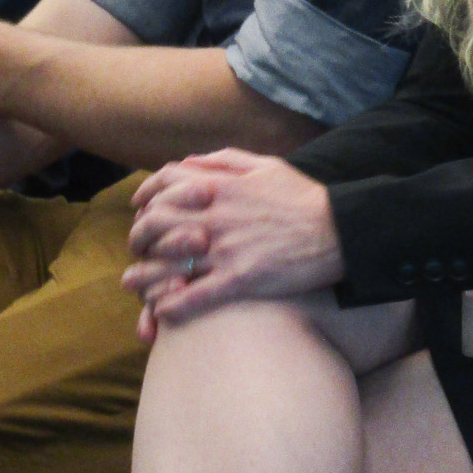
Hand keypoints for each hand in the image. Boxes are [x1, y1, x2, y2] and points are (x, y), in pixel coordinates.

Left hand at [121, 149, 342, 327]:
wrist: (339, 230)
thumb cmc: (304, 197)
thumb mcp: (265, 165)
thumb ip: (224, 160)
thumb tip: (190, 163)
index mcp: (220, 185)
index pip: (165, 184)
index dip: (145, 194)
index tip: (139, 206)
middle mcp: (216, 215)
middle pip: (156, 223)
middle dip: (139, 236)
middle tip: (137, 248)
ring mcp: (225, 249)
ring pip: (168, 263)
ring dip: (144, 276)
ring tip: (134, 284)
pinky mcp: (239, 279)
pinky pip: (195, 296)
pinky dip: (173, 305)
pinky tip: (162, 312)